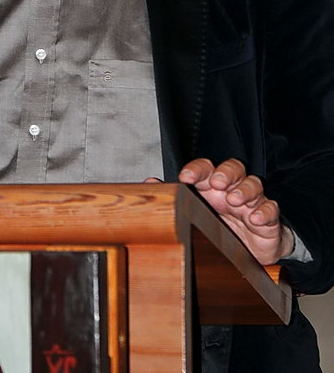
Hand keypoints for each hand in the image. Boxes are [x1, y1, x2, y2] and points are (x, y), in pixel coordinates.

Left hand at [178, 158, 293, 264]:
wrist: (249, 253)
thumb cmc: (219, 227)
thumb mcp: (194, 214)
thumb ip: (173, 198)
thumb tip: (149, 184)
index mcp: (212, 187)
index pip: (205, 169)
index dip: (196, 169)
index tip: (185, 177)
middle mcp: (232, 189)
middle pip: (233, 168)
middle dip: (225, 173)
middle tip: (217, 182)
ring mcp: (251, 202)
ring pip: (253, 184)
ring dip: (245, 189)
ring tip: (235, 200)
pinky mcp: (268, 218)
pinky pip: (271, 209)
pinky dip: (265, 211)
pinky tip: (256, 219)